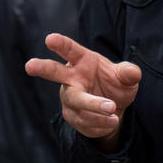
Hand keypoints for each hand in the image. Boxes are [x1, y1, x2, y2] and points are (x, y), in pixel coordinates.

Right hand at [24, 33, 141, 146]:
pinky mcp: (71, 116)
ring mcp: (68, 98)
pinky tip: (111, 121)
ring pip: (76, 102)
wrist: (114, 110)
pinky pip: (84, 121)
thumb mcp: (126, 78)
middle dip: (42, 68)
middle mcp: (70, 78)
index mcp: (82, 60)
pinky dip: (100, 123)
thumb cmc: (115, 84)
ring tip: (114, 112)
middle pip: (53, 72)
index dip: (60, 44)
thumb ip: (128, 73)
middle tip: (29, 65)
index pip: (70, 50)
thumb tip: (132, 73)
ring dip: (94, 107)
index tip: (50, 39)